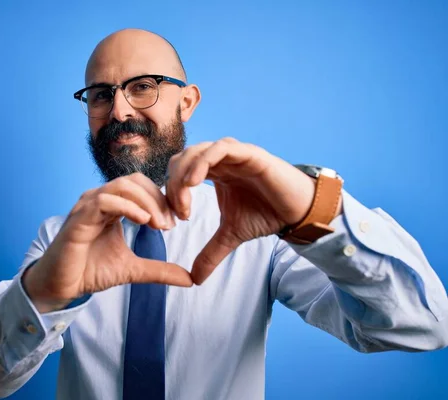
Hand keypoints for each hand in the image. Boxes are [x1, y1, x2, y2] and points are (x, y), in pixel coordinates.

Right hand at [23, 173, 191, 311]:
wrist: (62, 286)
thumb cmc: (91, 271)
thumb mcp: (134, 270)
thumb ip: (160, 270)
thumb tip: (190, 280)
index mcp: (113, 205)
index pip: (142, 187)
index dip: (163, 199)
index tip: (179, 221)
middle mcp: (100, 200)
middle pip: (135, 181)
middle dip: (158, 199)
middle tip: (172, 223)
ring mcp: (88, 206)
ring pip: (122, 186)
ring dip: (147, 202)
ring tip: (160, 224)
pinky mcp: (79, 218)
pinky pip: (104, 200)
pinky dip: (127, 206)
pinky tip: (143, 221)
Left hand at [165, 137, 341, 284]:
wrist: (297, 213)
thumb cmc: (266, 215)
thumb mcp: (231, 235)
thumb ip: (210, 253)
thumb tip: (194, 280)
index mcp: (214, 172)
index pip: (180, 172)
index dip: (171, 192)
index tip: (177, 218)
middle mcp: (221, 159)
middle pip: (183, 159)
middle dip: (173, 184)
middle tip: (179, 212)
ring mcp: (234, 153)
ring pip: (197, 151)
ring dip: (184, 174)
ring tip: (184, 201)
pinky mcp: (249, 153)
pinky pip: (219, 149)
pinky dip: (202, 162)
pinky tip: (194, 183)